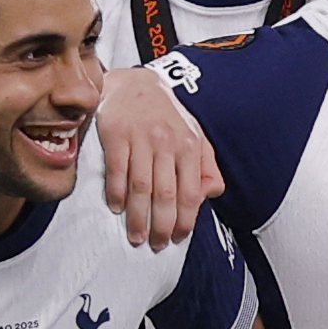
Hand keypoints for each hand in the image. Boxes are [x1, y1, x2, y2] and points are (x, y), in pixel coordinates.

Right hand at [93, 65, 221, 248]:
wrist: (133, 83)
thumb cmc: (166, 116)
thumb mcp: (194, 135)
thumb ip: (206, 166)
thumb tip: (211, 194)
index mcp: (189, 145)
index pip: (190, 191)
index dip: (185, 219)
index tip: (178, 238)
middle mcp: (166, 143)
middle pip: (165, 194)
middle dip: (162, 225)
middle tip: (156, 244)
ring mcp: (140, 138)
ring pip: (141, 186)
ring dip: (139, 216)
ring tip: (137, 236)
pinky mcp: (116, 135)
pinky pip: (117, 170)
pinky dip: (117, 192)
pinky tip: (117, 208)